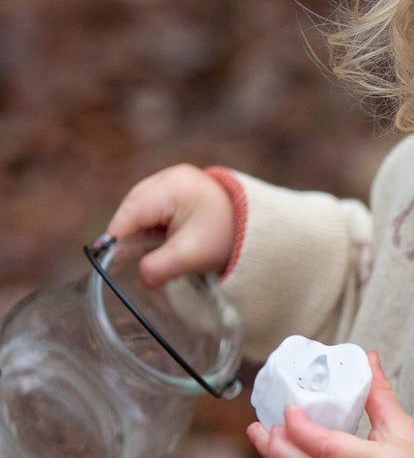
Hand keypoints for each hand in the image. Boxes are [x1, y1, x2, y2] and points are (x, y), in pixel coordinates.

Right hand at [105, 164, 235, 287]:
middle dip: (130, 235)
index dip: (117, 237)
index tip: (108, 260)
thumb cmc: (228, 236)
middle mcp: (170, 177)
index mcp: (172, 186)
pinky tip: (162, 244)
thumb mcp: (191, 255)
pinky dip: (156, 227)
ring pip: (143, 209)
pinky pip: (157, 209)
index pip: (131, 211)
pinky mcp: (182, 191)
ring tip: (150, 254)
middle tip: (129, 261)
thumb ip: (159, 267)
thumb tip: (140, 280)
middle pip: (134, 208)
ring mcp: (176, 181)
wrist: (262, 226)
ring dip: (143, 232)